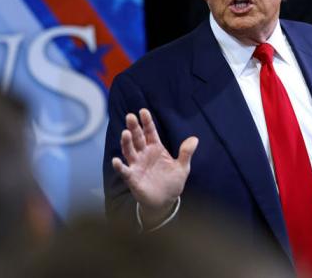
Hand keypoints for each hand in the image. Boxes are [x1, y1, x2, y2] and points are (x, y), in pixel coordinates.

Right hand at [111, 108, 197, 224]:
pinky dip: (119, 166)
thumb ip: (186, 153)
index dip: (147, 122)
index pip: (150, 132)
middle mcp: (144, 154)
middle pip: (138, 138)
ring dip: (126, 142)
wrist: (166, 201)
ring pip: (129, 151)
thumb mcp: (182, 167)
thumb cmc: (172, 182)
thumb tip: (195, 139)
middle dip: (134, 127)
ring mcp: (137, 165)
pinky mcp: (132, 178)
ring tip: (125, 133)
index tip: (143, 111)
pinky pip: (124, 171)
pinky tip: (116, 160)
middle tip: (130, 116)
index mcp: (156, 148)